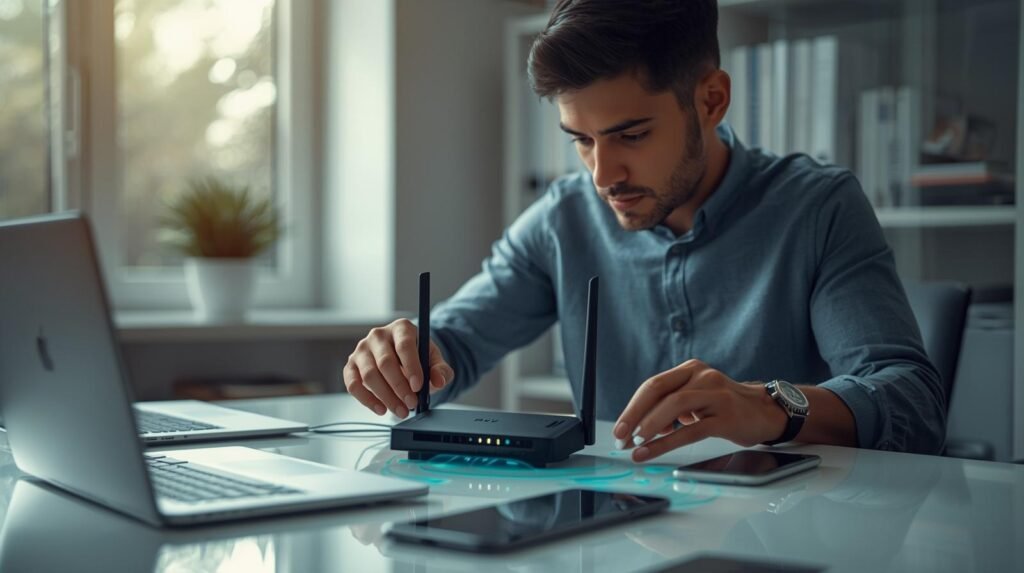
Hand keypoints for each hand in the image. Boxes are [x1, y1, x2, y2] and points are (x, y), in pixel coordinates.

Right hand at [344, 319, 454, 417]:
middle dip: (399, 387)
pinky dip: (366, 400)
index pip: (404, 345)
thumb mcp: (434, 360)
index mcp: (401, 328)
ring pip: (369, 375)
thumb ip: (441, 370)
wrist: (403, 358)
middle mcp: (378, 335)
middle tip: (411, 404)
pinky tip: (382, 409)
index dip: (411, 367)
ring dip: (386, 397)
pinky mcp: (351, 365)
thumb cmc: (418, 357)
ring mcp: (362, 349)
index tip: (418, 386)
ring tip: (401, 411)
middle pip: (385, 362)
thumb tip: (439, 381)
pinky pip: (353, 384)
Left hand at [612, 359, 786, 461]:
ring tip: (634, 444)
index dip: (632, 407)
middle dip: (633, 415)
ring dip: (648, 426)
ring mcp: (715, 394)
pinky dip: (665, 443)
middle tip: (620, 437)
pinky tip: (650, 452)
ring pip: (673, 406)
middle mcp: (701, 376)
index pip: (653, 385)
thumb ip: (671, 407)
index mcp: (690, 370)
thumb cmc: (725, 407)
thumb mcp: (696, 398)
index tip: (619, 428)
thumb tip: (639, 428)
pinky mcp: (726, 416)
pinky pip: (690, 430)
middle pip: (658, 391)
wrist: (766, 412)